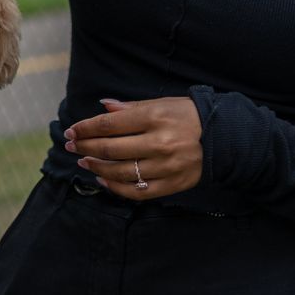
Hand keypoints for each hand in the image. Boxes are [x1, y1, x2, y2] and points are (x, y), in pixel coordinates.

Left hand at [64, 97, 203, 199]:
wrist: (223, 138)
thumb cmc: (187, 116)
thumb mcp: (161, 103)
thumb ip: (130, 107)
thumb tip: (103, 106)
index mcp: (154, 118)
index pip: (109, 125)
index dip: (86, 128)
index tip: (71, 131)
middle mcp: (158, 143)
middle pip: (111, 148)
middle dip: (85, 147)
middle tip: (70, 146)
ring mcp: (165, 167)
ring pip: (120, 172)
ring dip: (97, 168)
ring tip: (84, 162)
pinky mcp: (171, 185)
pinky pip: (137, 191)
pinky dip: (116, 188)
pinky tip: (104, 180)